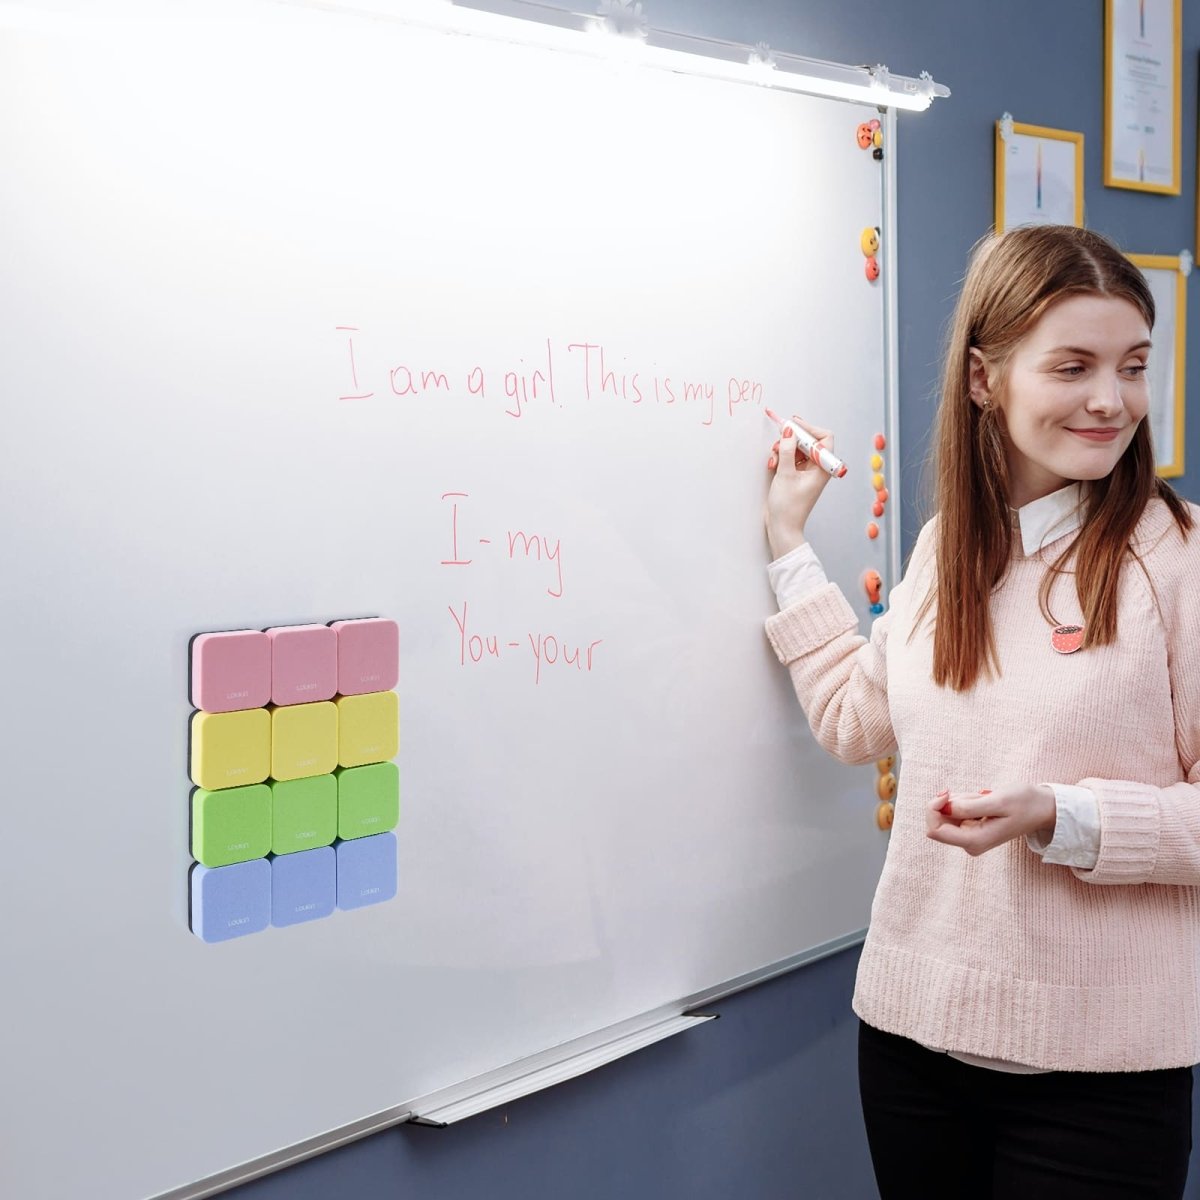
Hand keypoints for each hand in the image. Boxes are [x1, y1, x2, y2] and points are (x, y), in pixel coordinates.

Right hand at [763, 418, 835, 558]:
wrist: (782, 527)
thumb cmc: (788, 507)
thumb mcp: (785, 474)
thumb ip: (786, 449)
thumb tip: (788, 430)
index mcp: (823, 468)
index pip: (824, 438)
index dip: (808, 429)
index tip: (792, 426)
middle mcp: (818, 468)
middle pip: (808, 441)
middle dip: (791, 440)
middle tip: (779, 441)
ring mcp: (807, 472)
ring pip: (797, 449)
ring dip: (783, 450)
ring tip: (774, 460)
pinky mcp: (797, 475)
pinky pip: (791, 458)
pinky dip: (781, 458)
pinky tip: (773, 465)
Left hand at [925, 784, 1055, 856]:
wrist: (1042, 808)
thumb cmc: (1024, 803)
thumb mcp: (998, 801)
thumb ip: (970, 807)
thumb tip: (944, 808)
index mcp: (974, 841)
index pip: (934, 830)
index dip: (933, 808)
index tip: (947, 793)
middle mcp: (969, 844)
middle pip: (937, 821)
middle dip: (951, 802)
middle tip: (976, 796)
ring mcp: (970, 837)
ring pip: (947, 813)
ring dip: (961, 800)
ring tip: (985, 800)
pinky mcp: (971, 829)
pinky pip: (956, 812)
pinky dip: (965, 801)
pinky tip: (984, 801)